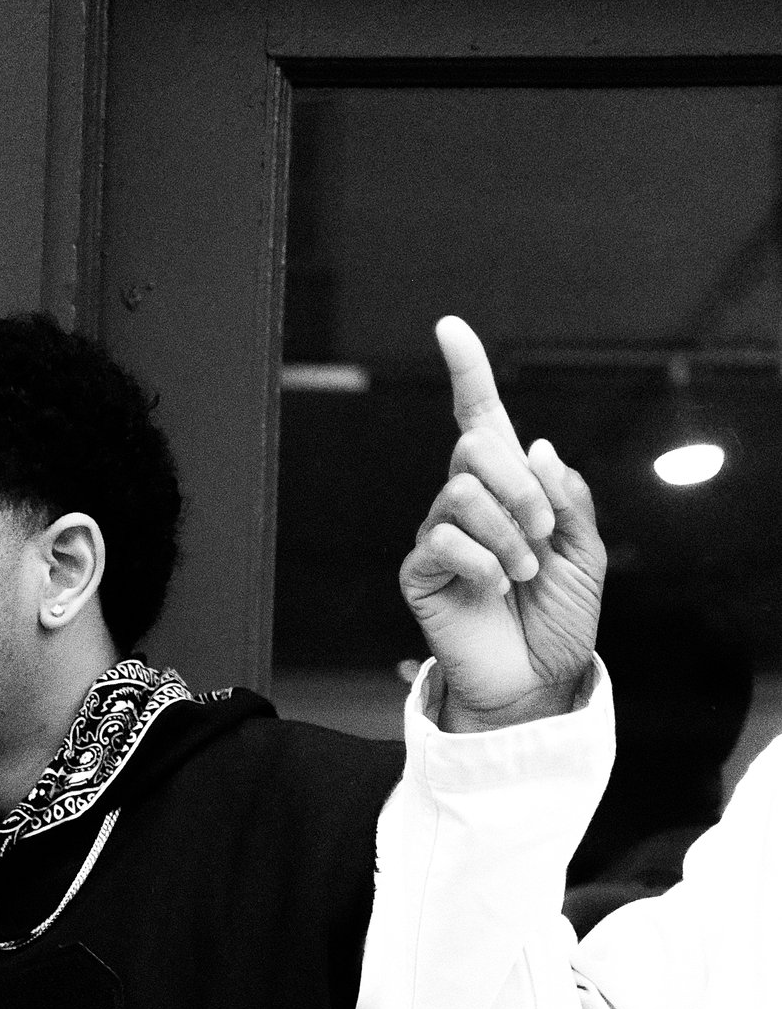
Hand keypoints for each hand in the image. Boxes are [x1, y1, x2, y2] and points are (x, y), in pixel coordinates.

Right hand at [399, 317, 603, 728]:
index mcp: (511, 488)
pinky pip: (443, 540)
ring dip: (506, 533)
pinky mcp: (420, 573)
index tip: (449, 328)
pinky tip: (494, 589)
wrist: (536, 681)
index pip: (479, 419)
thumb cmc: (560, 618)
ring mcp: (441, 536)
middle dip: (520, 486)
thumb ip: (568, 498)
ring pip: (461, 493)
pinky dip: (481, 562)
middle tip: (543, 534)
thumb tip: (536, 448)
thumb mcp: (587, 551)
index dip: (466, 372)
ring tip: (521, 572)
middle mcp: (469, 503)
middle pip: (475, 448)